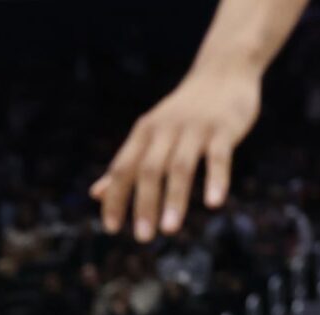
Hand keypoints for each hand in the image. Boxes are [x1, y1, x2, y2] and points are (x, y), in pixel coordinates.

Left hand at [90, 68, 258, 240]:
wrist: (223, 70)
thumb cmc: (183, 111)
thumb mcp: (150, 134)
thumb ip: (126, 164)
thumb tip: (95, 195)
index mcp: (144, 133)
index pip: (122, 169)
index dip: (115, 199)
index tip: (112, 228)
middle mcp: (165, 130)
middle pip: (148, 171)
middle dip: (143, 206)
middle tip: (141, 238)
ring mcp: (194, 128)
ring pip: (179, 167)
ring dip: (173, 200)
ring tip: (169, 230)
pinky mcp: (223, 128)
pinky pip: (218, 157)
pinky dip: (215, 180)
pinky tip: (213, 203)